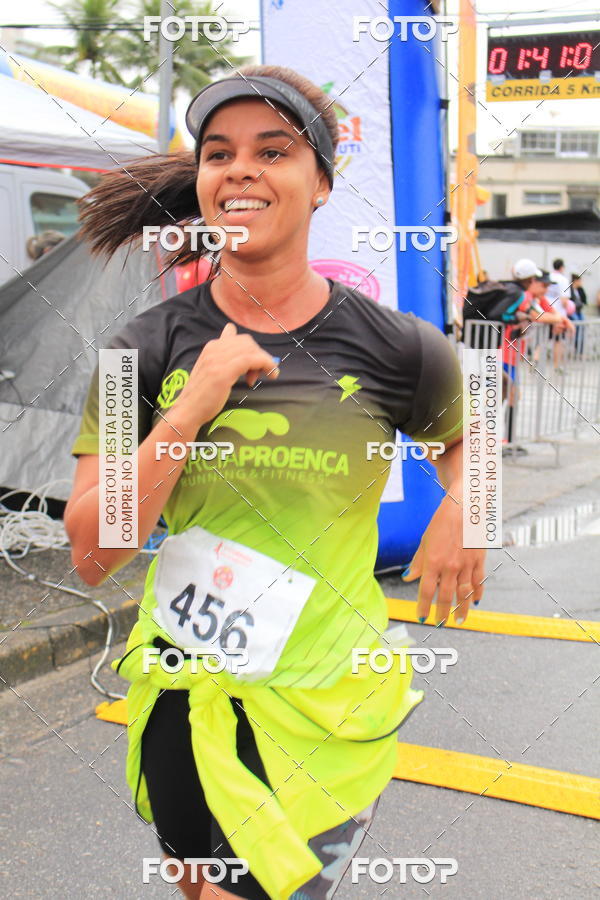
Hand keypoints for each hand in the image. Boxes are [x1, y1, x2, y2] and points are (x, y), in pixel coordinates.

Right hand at [176, 323, 279, 422]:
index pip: (238, 337)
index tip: (252, 366)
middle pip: (247, 342)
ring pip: (251, 350)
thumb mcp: (212, 370)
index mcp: (211, 347)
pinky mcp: (225, 371)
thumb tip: (233, 338)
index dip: (250, 349)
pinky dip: (267, 364)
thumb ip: (223, 357)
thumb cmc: (202, 395)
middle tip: (257, 375)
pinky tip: (272, 374)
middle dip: (258, 356)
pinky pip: (252, 360)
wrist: (188, 411)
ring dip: (265, 361)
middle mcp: (214, 349)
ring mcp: (218, 359)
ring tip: (265, 377)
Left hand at [401, 492, 485, 625]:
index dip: (423, 606)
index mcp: (433, 561)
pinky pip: (479, 582)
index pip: (426, 590)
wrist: (465, 506)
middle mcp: (450, 566)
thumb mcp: (425, 541)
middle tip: (440, 623)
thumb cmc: (442, 521)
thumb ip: (418, 562)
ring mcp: (467, 564)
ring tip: (459, 620)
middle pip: (446, 596)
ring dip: (462, 609)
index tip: (422, 617)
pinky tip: (475, 602)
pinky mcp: (479, 560)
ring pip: (464, 593)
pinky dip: (477, 593)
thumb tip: (407, 578)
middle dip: (442, 612)